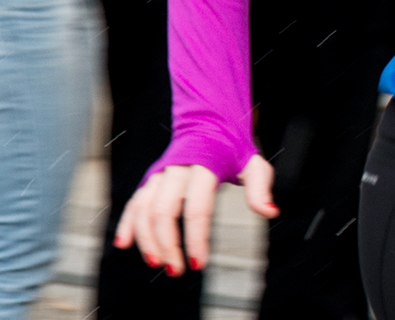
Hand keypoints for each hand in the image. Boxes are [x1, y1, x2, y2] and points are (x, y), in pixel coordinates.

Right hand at [114, 155, 277, 276]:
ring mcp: (161, 174)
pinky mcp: (150, 178)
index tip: (199, 262)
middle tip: (176, 269)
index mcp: (203, 165)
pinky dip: (127, 223)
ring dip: (146, 239)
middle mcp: (177, 169)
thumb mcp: (252, 163)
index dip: (196, 238)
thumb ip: (260, 187)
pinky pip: (134, 202)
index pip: (196, 208)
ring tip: (157, 262)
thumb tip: (270, 211)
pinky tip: (124, 243)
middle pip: (164, 211)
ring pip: (144, 209)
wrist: (207, 124)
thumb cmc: (231, 148)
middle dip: (167, 244)